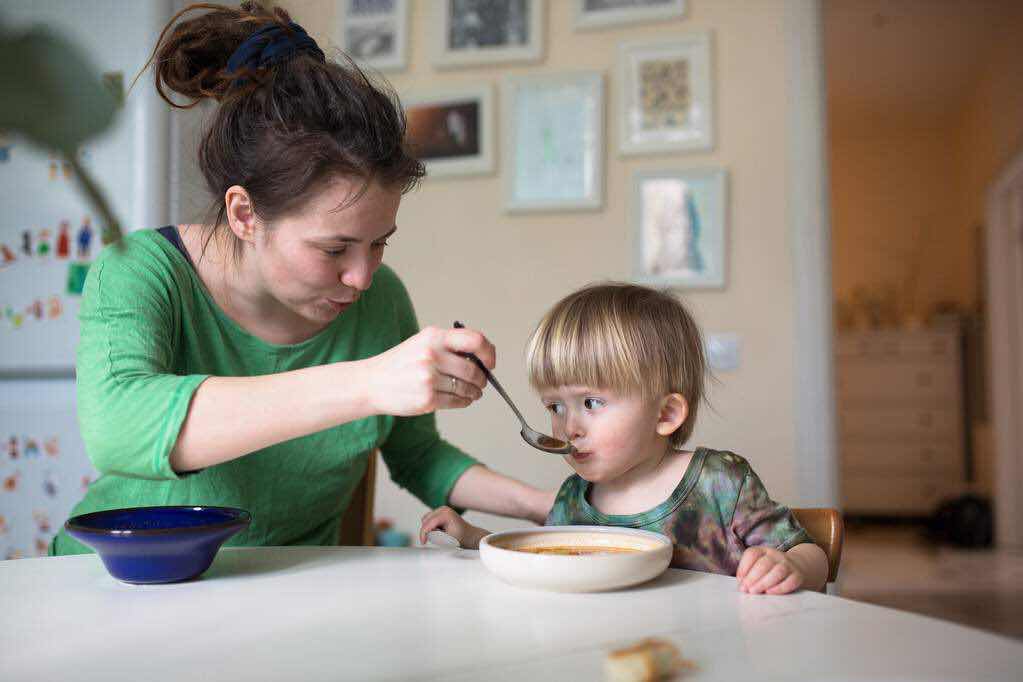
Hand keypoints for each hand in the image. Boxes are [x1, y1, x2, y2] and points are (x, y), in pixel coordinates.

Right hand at [362, 325, 493, 415]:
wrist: (371, 383)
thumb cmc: (401, 363)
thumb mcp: (422, 344)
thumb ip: (450, 346)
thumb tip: (482, 358)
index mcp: (433, 337)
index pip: (475, 340)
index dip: (489, 352)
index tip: (490, 362)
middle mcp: (432, 355)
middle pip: (474, 369)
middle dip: (482, 378)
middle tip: (481, 382)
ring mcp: (429, 378)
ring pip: (468, 388)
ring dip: (474, 392)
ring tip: (472, 392)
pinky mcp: (427, 399)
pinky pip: (457, 402)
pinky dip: (464, 402)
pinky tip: (462, 399)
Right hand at [419, 506, 489, 549]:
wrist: (469, 536)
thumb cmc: (461, 538)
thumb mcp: (446, 539)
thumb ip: (434, 535)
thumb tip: (426, 533)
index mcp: (445, 514)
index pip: (428, 523)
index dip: (423, 534)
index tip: (423, 542)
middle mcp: (443, 509)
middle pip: (425, 520)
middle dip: (426, 531)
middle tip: (435, 539)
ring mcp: (442, 509)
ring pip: (426, 519)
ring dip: (429, 529)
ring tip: (439, 535)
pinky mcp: (440, 512)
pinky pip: (429, 519)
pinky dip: (431, 526)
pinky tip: (439, 531)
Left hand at [736, 546, 804, 594]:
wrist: (797, 566)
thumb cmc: (770, 569)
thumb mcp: (758, 565)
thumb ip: (749, 574)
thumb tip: (742, 586)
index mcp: (763, 551)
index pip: (752, 554)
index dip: (743, 567)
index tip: (740, 581)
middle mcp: (776, 555)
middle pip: (764, 564)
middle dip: (752, 578)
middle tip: (746, 590)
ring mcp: (788, 565)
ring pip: (778, 571)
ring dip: (764, 583)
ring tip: (755, 592)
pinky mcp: (798, 576)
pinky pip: (790, 581)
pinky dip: (779, 588)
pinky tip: (770, 593)